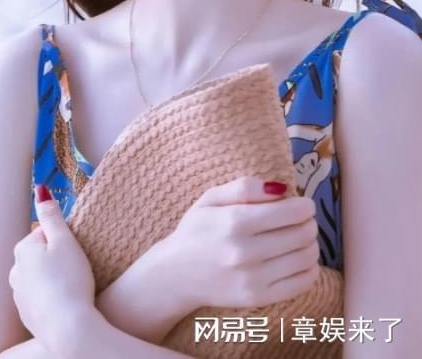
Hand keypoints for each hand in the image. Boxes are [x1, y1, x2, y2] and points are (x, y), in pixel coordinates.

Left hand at [8, 185, 95, 353]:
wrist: (68, 328)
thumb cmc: (70, 281)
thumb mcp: (65, 241)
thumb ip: (52, 215)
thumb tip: (40, 190)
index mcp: (23, 250)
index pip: (46, 232)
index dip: (65, 239)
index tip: (75, 250)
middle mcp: (16, 271)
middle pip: (42, 254)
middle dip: (58, 257)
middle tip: (76, 267)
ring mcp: (20, 295)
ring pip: (41, 275)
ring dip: (55, 276)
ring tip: (73, 284)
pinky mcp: (28, 313)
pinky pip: (42, 295)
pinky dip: (53, 294)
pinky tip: (67, 299)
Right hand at [163, 175, 319, 309]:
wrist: (176, 274)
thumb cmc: (196, 230)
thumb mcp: (211, 197)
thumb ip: (245, 187)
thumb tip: (282, 188)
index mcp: (236, 222)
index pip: (292, 212)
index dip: (305, 205)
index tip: (302, 204)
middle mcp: (246, 252)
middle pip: (303, 234)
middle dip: (309, 222)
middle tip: (302, 220)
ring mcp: (253, 279)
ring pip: (306, 258)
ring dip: (311, 244)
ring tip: (300, 238)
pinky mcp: (258, 298)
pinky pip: (302, 283)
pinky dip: (309, 268)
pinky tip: (299, 259)